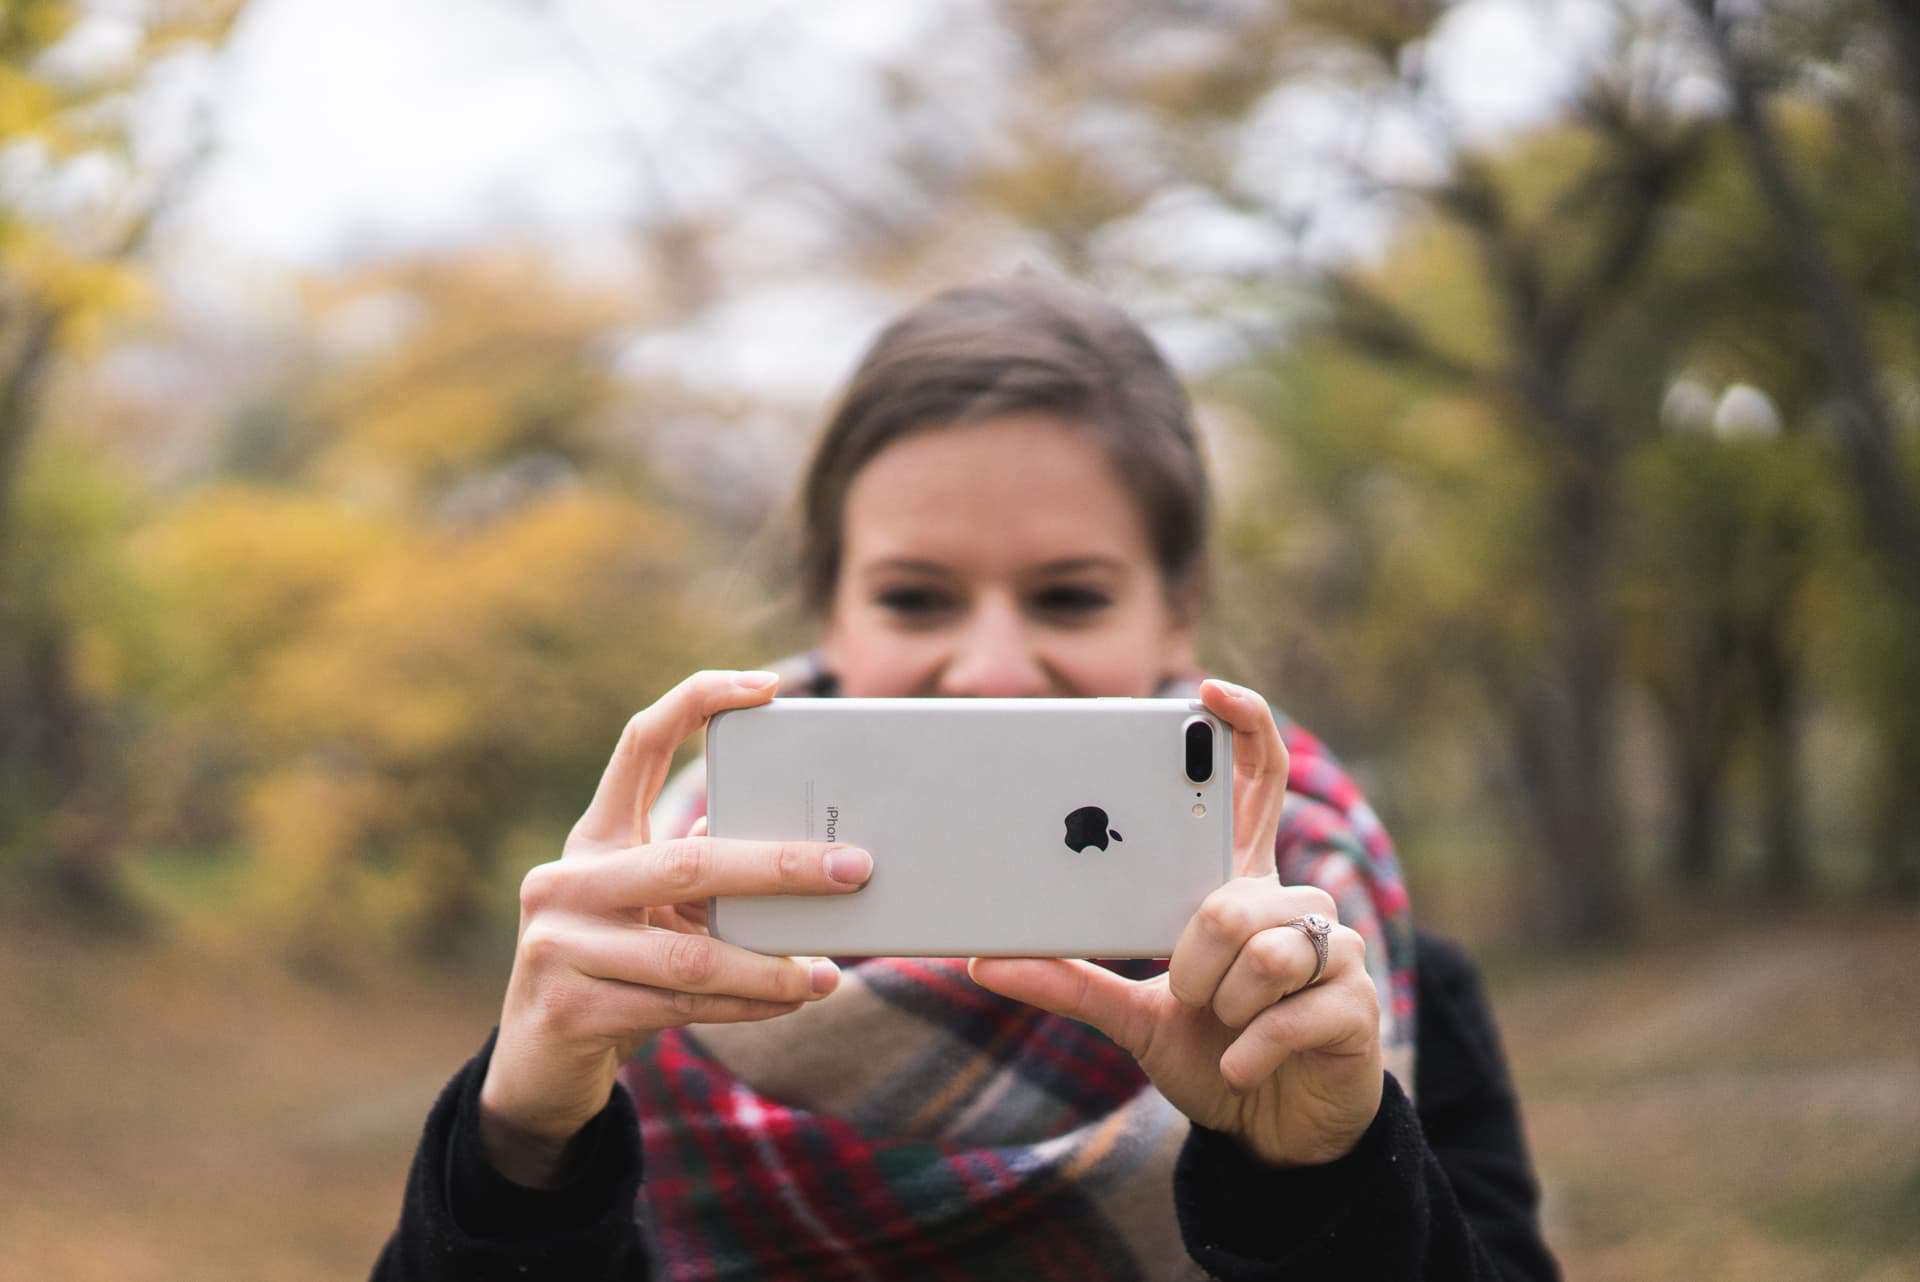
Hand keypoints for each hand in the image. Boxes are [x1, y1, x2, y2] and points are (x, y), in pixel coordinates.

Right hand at [477, 669, 874, 1186]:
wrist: (537, 1069)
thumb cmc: (618, 971)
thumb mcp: (650, 912)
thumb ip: (698, 872)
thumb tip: (798, 843)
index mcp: (594, 839)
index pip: (639, 743)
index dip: (700, 702)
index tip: (768, 686)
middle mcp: (565, 881)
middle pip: (687, 861)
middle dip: (781, 867)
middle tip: (854, 867)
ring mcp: (558, 945)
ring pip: (691, 956)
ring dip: (771, 967)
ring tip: (828, 974)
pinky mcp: (568, 1009)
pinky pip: (679, 1007)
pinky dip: (744, 1007)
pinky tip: (786, 1003)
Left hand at [970, 678, 1382, 1166]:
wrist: (1272, 1128)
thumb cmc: (1209, 1050)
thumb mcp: (1130, 1014)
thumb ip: (1068, 982)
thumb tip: (981, 961)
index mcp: (1243, 883)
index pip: (1259, 781)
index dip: (1244, 727)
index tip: (1209, 691)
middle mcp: (1294, 903)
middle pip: (1231, 896)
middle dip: (1191, 958)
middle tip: (1184, 988)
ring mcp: (1333, 950)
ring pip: (1260, 953)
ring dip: (1221, 1005)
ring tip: (1221, 1025)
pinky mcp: (1356, 1004)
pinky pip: (1287, 1012)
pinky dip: (1247, 1048)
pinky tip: (1240, 1064)